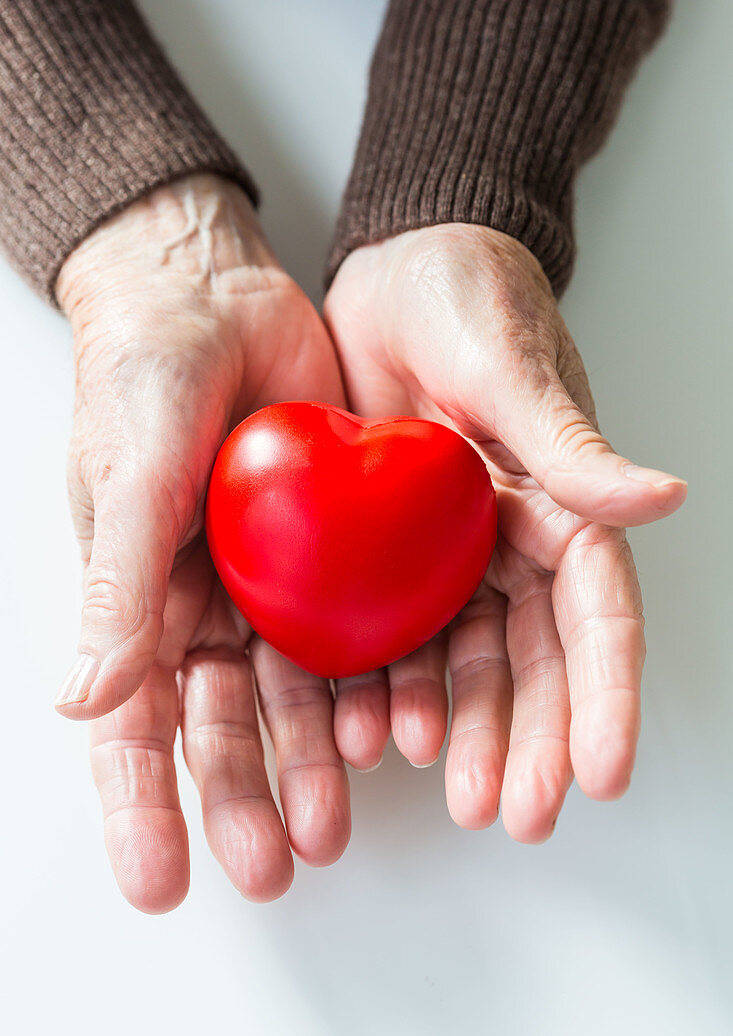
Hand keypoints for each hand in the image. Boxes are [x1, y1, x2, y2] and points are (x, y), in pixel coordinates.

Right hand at [56, 174, 350, 910]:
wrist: (213, 295)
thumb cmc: (142, 375)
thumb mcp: (129, 477)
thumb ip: (118, 589)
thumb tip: (83, 702)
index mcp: (136, 601)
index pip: (130, 723)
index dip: (141, 804)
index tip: (161, 882)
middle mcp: (202, 605)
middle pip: (220, 724)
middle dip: (242, 796)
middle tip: (275, 863)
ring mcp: (267, 582)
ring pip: (292, 692)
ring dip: (312, 757)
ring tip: (336, 821)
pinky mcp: (330, 550)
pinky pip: (352, 627)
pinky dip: (369, 679)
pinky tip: (389, 724)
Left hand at [324, 224, 686, 840]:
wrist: (389, 273)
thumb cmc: (465, 298)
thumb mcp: (514, 367)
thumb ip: (573, 446)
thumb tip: (666, 498)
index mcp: (561, 504)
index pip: (595, 615)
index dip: (604, 695)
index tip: (603, 771)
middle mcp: (512, 542)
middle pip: (534, 661)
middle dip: (531, 740)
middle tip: (513, 811)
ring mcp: (449, 552)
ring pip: (467, 662)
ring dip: (463, 730)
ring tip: (451, 793)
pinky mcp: (385, 550)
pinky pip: (391, 631)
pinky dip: (387, 683)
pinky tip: (371, 729)